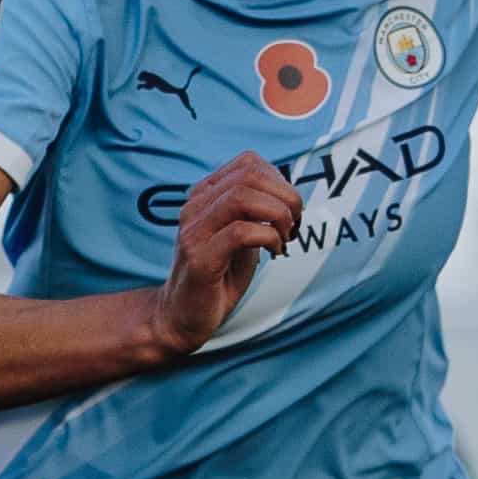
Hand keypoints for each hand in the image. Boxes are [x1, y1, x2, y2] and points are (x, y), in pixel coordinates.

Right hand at [153, 155, 301, 358]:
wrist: (182, 316)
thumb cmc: (218, 275)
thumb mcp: (242, 234)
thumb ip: (257, 211)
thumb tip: (290, 194)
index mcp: (204, 196)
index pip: (249, 163)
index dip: (281, 181)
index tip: (291, 211)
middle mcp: (195, 207)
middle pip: (249, 175)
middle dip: (286, 197)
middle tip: (294, 224)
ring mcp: (194, 232)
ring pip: (243, 197)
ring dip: (278, 215)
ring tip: (285, 237)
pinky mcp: (200, 258)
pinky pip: (240, 232)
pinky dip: (268, 237)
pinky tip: (274, 251)